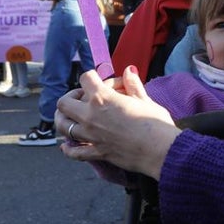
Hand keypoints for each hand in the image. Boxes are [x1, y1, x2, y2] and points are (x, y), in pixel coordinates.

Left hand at [55, 66, 178, 178]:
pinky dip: (69, 149)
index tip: (98, 80)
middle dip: (70, 97)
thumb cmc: (156, 123)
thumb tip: (129, 70)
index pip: (86, 78)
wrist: (161, 150)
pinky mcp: (97, 152)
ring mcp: (91, 135)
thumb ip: (133, 85)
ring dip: (64, 120)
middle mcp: (91, 115)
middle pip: (64, 103)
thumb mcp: (145, 100)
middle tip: (82, 98)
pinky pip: (74, 152)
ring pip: (63, 126)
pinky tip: (67, 146)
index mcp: (103, 98)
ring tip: (72, 118)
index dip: (92, 76)